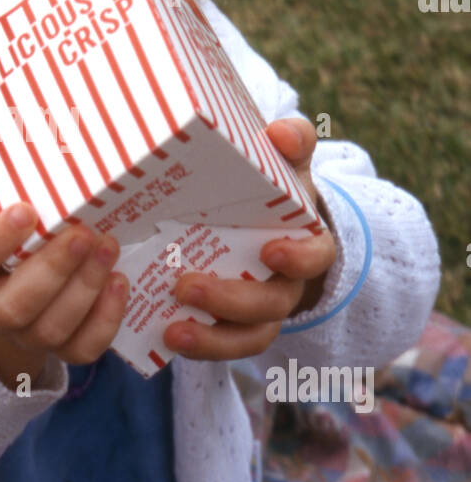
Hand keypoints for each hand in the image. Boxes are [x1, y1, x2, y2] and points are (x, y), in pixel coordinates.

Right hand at [0, 177, 128, 389]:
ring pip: (51, 329)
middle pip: (15, 307)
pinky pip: (81, 349)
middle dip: (54, 270)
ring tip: (107, 246)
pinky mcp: (59, 345)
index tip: (25, 212)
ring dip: (85, 288)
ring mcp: (24, 334)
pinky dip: (105, 320)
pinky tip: (118, 281)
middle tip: (82, 233)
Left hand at [164, 117, 337, 361]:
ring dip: (212, 339)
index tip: (270, 249)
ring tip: (174, 332)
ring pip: (249, 336)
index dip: (298, 257)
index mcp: (306, 243)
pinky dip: (200, 348)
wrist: (262, 223)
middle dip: (232, 300)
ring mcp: (261, 311)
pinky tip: (165, 336)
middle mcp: (288, 283)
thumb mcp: (286, 164)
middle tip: (186, 286)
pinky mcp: (233, 328)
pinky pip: (224, 347)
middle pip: (271, 303)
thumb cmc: (271, 191)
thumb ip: (292, 142)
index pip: (315, 255)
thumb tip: (283, 133)